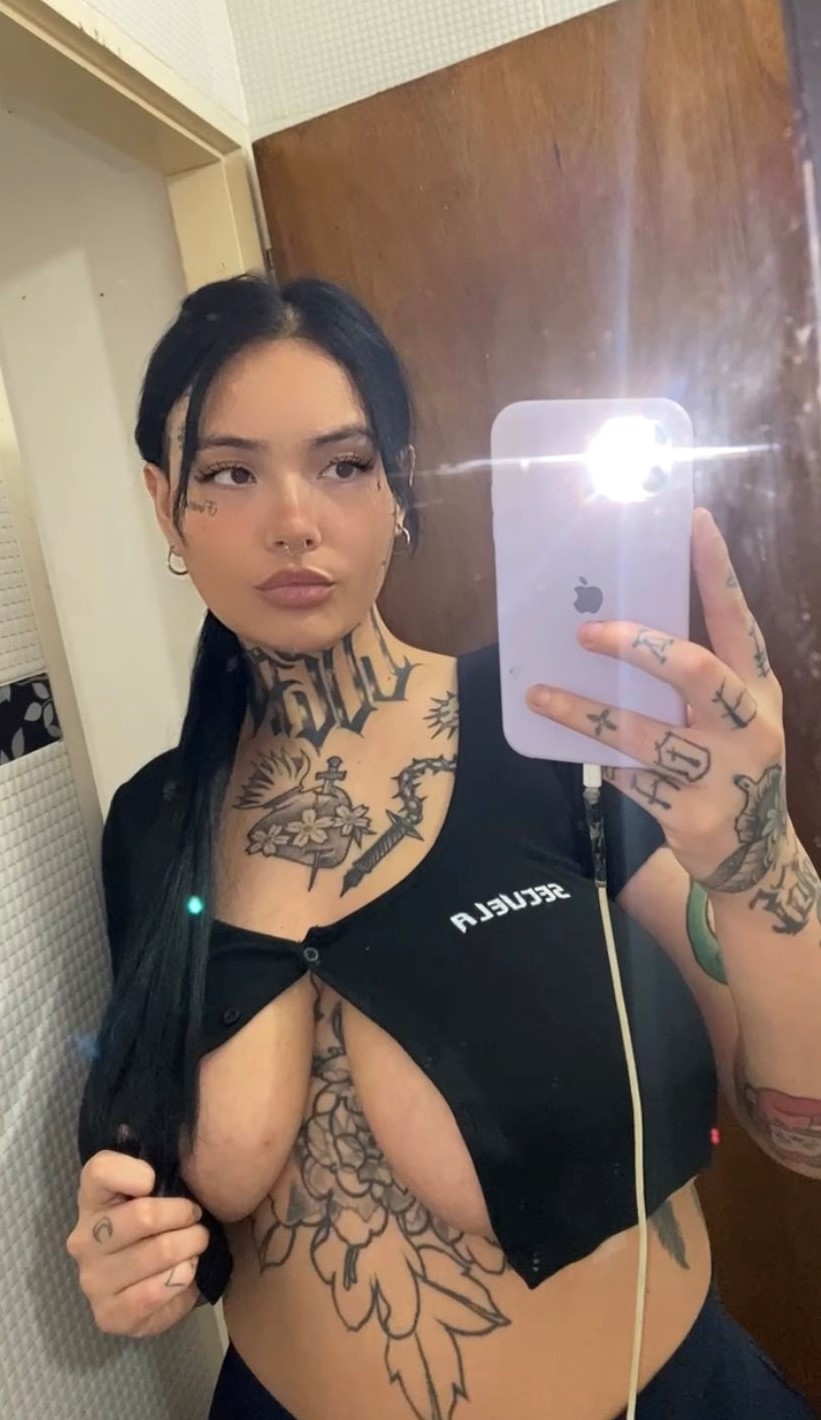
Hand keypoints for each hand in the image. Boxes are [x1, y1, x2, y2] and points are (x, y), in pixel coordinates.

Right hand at [66, 1150, 208, 1337]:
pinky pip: (155, 1292)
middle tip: (197, 1220)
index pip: (100, 1170)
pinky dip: (182, 1279)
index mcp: (92, 1198)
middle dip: (184, 1215)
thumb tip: (170, 1148)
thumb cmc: (162, 1225)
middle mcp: (83, 1238)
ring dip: (191, 1247)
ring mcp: (92, 1280)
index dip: (134, 1171)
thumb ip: (162, 1167)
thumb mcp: (160, 1190)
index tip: (156, 1180)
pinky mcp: (108, 1315)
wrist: (155, 1284)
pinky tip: (186, 1274)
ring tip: (197, 1246)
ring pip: (158, 1253)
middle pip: (144, 1215)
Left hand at [526, 509, 788, 893]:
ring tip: (540, 694)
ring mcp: (724, 775)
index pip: (737, 620)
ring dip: (583, 712)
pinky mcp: (692, 815)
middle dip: (637, 645)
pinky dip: (601, 761)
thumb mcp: (731, 717)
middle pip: (694, 670)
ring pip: (641, 732)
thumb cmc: (731, 766)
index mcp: (759, 690)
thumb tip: (616, 626)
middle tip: (585, 632)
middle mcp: (751, 727)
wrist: (757, 861)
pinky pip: (630, 778)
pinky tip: (577, 748)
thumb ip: (694, 679)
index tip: (693, 523)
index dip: (716, 571)